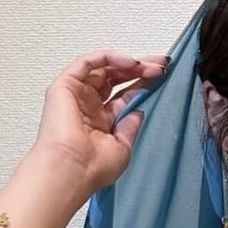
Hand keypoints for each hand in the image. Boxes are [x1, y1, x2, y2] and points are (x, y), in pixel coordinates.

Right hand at [31, 49, 168, 195]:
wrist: (72, 170)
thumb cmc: (93, 168)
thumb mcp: (123, 147)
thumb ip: (130, 126)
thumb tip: (139, 110)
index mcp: (100, 121)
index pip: (124, 95)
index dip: (143, 84)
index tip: (162, 76)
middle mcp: (88, 106)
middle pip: (115, 77)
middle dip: (140, 69)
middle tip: (161, 64)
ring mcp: (76, 94)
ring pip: (103, 67)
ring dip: (128, 62)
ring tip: (150, 65)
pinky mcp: (65, 86)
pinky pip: (87, 62)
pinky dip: (109, 57)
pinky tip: (131, 62)